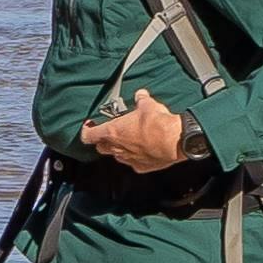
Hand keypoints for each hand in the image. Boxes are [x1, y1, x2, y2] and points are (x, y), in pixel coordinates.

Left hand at [72, 92, 200, 173]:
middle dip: (103, 140)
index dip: (87, 131)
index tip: (89, 126)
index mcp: (112, 132)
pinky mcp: (141, 167)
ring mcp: (128, 159)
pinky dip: (136, 157)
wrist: (175, 141)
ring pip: (117, 155)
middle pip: (101, 147)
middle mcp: (117, 148)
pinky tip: (144, 150)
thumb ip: (141, 100)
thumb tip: (141, 95)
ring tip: (129, 140)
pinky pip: (133, 162)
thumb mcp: (147, 105)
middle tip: (110, 132)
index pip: (88, 136)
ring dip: (119, 149)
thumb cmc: (157, 123)